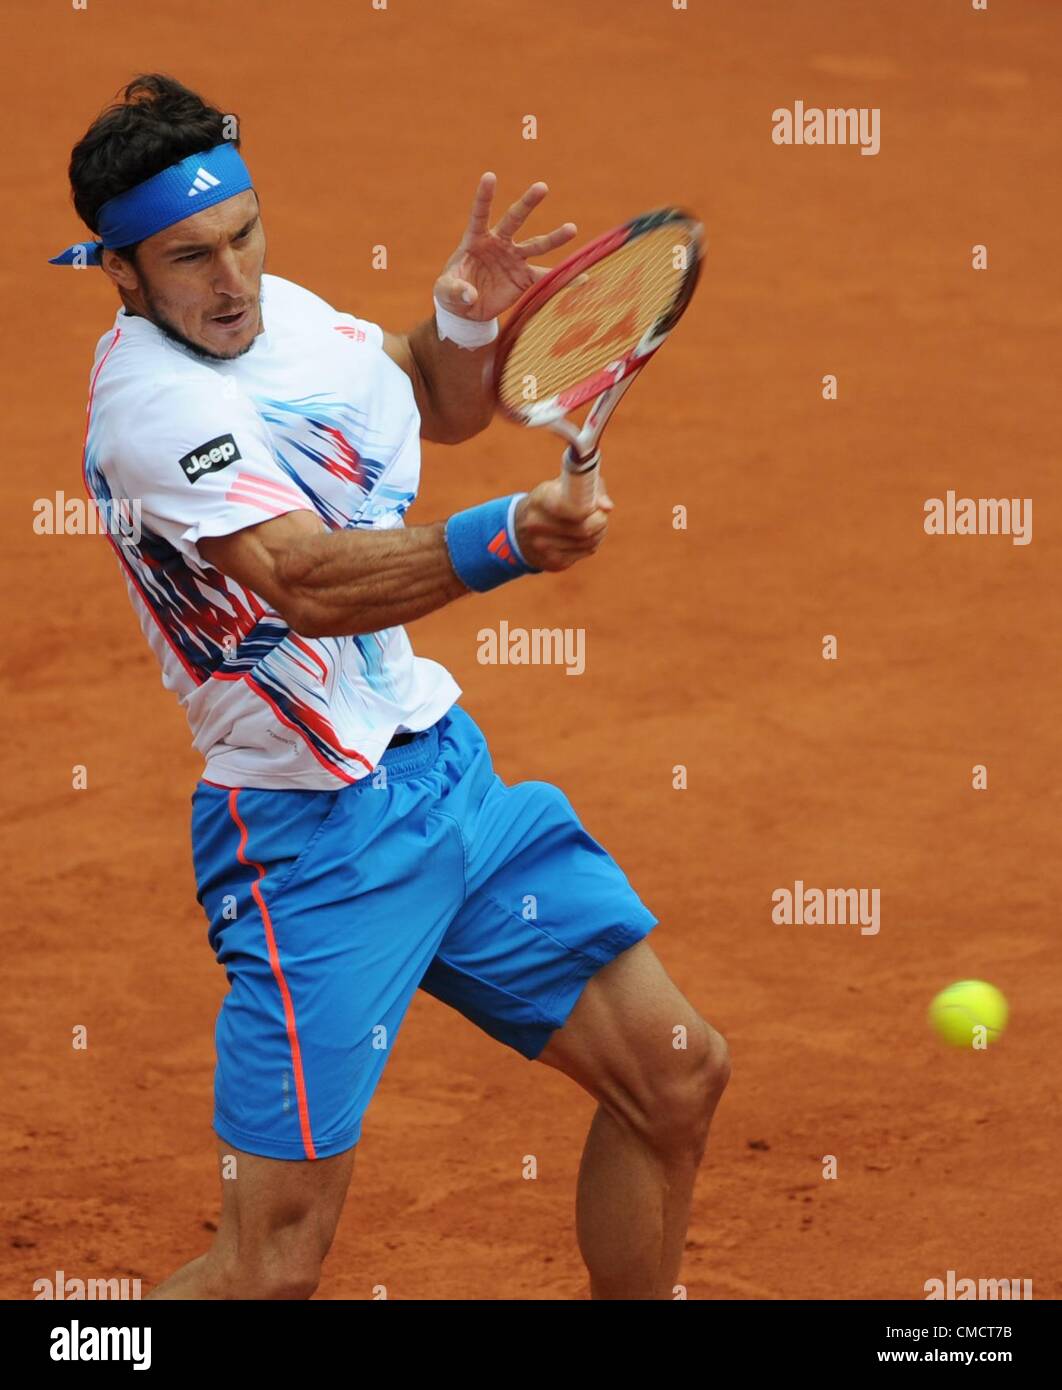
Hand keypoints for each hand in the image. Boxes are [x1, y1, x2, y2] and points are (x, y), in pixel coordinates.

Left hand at [433, 173, 576, 321]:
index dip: (484, 197)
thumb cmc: (452, 293)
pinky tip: (582, 277)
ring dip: (554, 238)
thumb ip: (454, 290)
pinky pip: (546, 277)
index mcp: (475, 239)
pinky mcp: (524, 277)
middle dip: (527, 204)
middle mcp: (498, 243)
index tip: (489, 176)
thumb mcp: (445, 292)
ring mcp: (514, 258)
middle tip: (542, 187)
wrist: (468, 309)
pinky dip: (563, 279)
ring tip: (572, 228)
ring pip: (536, 245)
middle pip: (514, 219)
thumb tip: (469, 294)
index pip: (480, 214)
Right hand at [514, 477, 613, 571]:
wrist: (518, 532)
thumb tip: (608, 507)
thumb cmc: (548, 502)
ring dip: (599, 531)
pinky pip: (586, 551)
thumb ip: (588, 488)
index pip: (570, 506)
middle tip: (602, 513)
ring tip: (596, 523)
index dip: (590, 507)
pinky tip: (585, 536)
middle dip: (600, 520)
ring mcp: (543, 547)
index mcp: (539, 500)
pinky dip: (592, 543)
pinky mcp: (553, 562)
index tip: (598, 504)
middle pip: (584, 528)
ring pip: (589, 541)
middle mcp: (537, 524)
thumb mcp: (560, 487)